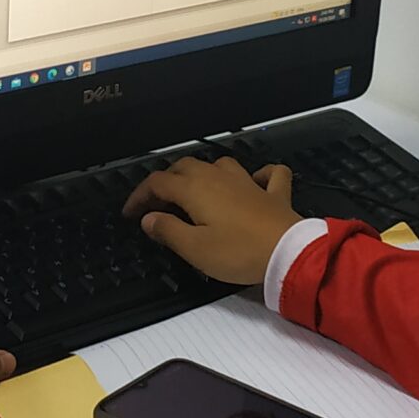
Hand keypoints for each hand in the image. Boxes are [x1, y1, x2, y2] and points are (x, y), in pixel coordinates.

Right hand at [121, 155, 303, 285]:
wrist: (288, 253)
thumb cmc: (239, 252)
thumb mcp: (195, 249)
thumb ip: (168, 230)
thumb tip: (149, 218)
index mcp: (196, 189)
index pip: (157, 183)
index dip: (139, 196)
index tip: (131, 213)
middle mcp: (219, 178)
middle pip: (184, 167)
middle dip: (166, 182)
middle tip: (157, 205)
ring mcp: (248, 181)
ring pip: (219, 164)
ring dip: (203, 173)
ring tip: (194, 191)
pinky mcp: (273, 193)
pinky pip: (267, 174)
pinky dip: (258, 174)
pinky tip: (254, 180)